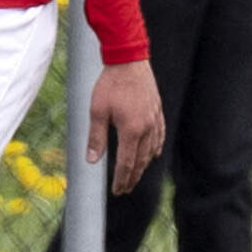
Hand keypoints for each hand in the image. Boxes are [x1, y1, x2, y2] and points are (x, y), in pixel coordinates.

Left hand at [88, 60, 166, 191]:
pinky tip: (153, 153)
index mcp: (131, 130)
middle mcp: (146, 128)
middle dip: (133, 177)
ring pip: (151, 150)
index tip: (117, 191)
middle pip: (141, 161)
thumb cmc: (110, 84)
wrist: (129, 60)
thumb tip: (92, 161)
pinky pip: (159, 136)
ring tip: (136, 175)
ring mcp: (154, 119)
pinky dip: (155, 148)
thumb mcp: (97, 110)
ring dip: (144, 166)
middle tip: (125, 189)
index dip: (122, 179)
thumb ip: (96, 138)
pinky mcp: (157, 111)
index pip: (127, 163)